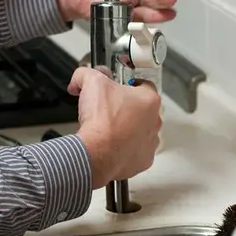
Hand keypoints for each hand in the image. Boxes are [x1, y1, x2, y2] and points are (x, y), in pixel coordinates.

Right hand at [68, 67, 161, 188]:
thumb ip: (86, 74)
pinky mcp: (143, 161)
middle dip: (125, 107)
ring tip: (107, 129)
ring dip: (127, 129)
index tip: (116, 87)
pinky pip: (135, 152)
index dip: (127, 84)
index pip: (143, 84)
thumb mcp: (91, 82)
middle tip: (107, 108)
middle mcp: (154, 122)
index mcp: (149, 100)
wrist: (97, 154)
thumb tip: (81, 77)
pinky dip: (124, 149)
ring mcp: (150, 143)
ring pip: (140, 131)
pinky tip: (110, 145)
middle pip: (142, 109)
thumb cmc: (101, 121)